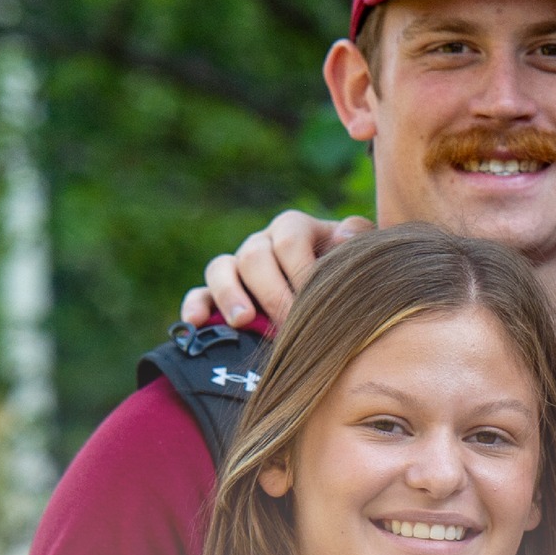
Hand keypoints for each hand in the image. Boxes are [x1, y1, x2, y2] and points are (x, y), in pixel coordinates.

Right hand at [177, 210, 371, 329]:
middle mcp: (263, 244)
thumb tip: (344, 237)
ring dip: (230, 294)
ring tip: (243, 321)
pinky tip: (196, 323)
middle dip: (272, 293)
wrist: (339, 300)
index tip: (316, 305)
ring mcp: (239, 268)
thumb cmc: (350, 278)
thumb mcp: (360, 256)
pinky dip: (195, 306)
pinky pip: (200, 293)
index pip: (290, 240)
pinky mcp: (220, 293)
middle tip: (289, 325)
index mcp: (295, 229)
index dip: (301, 272)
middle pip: (254, 256)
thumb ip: (358, 240)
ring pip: (221, 268)